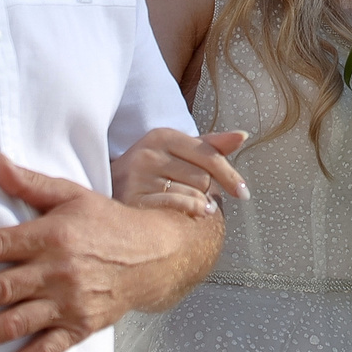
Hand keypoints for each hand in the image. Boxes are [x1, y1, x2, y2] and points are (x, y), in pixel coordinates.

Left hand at [0, 155, 212, 351]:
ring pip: (15, 323)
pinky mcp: (80, 328)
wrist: (155, 255)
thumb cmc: (106, 222)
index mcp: (51, 235)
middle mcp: (57, 271)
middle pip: (0, 288)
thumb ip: (30, 184)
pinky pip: (45, 351)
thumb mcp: (71, 194)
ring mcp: (69, 303)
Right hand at [110, 128, 249, 215]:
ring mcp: (138, 176)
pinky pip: (177, 208)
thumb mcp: (177, 152)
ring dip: (197, 206)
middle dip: (205, 191)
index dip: (230, 175)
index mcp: (163, 136)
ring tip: (184, 205)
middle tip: (191, 195)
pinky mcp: (132, 199)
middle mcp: (149, 152)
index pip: (209, 155)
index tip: (243, 193)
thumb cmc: (150, 172)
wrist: (108, 190)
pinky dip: (187, 214)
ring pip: (193, 195)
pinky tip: (185, 216)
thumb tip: (243, 136)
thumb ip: (210, 145)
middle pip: (203, 178)